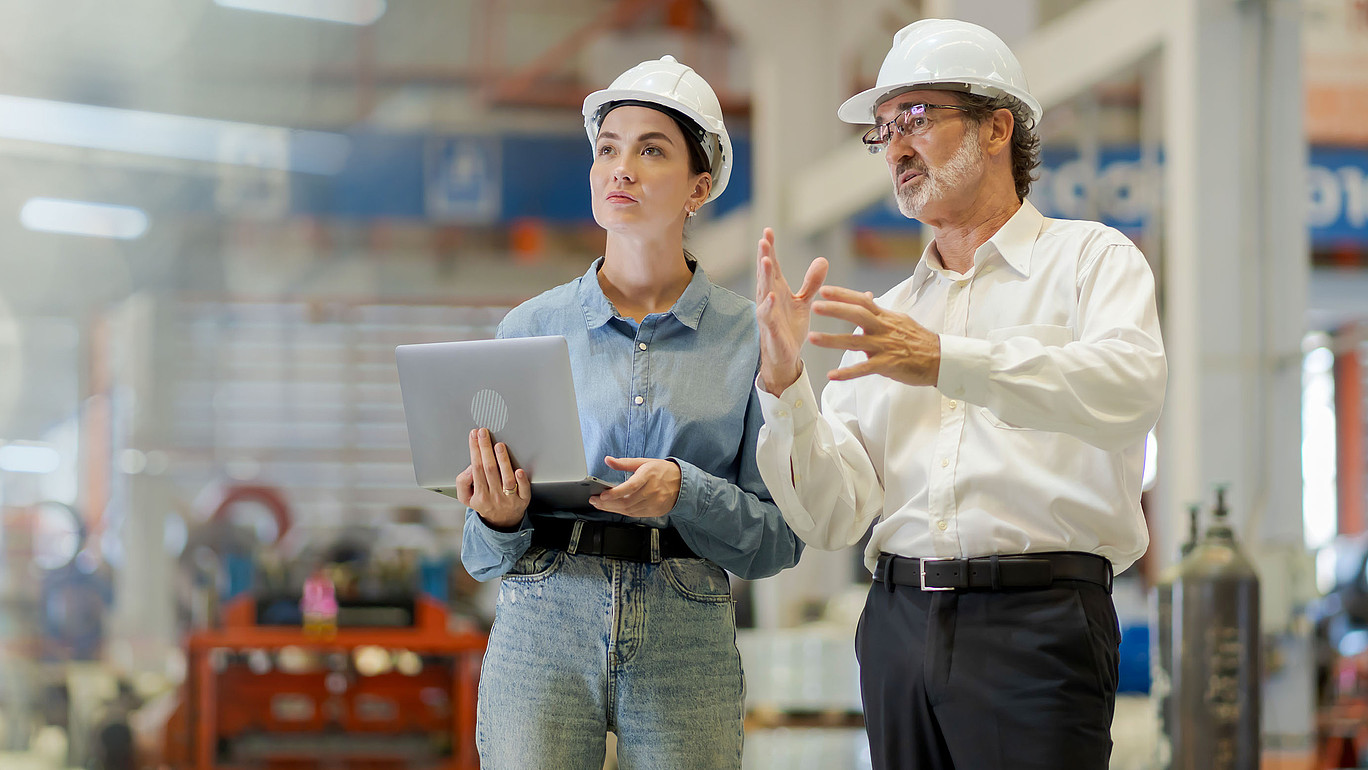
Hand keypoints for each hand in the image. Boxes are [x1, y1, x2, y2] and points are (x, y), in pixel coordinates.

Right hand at [455, 428, 529, 529]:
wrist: (501, 522)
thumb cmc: (484, 503)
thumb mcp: (466, 497)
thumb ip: (463, 482)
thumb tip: (470, 467)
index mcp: (480, 495)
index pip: (476, 468)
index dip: (474, 450)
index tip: (474, 435)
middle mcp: (494, 496)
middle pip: (489, 469)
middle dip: (485, 449)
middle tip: (484, 433)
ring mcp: (509, 499)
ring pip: (506, 478)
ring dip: (503, 461)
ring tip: (499, 446)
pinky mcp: (523, 500)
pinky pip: (523, 490)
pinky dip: (522, 480)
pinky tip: (519, 470)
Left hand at [588, 456, 680, 517]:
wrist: (682, 482)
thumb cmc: (662, 471)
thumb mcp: (644, 462)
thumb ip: (624, 463)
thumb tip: (608, 460)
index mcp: (648, 476)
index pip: (630, 487)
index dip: (615, 493)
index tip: (602, 496)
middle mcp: (652, 491)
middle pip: (627, 502)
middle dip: (607, 504)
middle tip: (595, 501)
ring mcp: (654, 503)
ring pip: (629, 510)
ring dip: (613, 509)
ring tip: (601, 505)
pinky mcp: (655, 511)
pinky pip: (635, 514)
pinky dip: (623, 512)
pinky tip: (614, 508)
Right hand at [755, 227, 827, 393]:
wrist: (785, 357)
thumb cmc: (789, 327)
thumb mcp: (804, 303)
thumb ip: (811, 283)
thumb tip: (823, 260)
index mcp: (777, 290)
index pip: (771, 266)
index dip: (769, 249)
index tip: (768, 231)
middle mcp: (769, 299)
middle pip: (765, 274)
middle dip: (764, 256)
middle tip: (764, 239)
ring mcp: (768, 314)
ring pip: (764, 292)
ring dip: (763, 277)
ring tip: (765, 261)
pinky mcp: (771, 330)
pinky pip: (768, 317)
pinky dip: (768, 307)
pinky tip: (772, 297)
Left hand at [808, 285, 940, 385]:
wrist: (941, 359)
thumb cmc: (919, 341)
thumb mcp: (899, 320)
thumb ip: (880, 311)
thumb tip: (867, 296)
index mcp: (885, 317)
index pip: (862, 301)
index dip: (843, 294)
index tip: (824, 290)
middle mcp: (884, 329)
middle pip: (857, 314)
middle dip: (835, 309)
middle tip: (814, 306)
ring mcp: (885, 347)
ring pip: (855, 342)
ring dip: (832, 340)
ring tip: (812, 338)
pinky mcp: (888, 365)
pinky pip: (864, 369)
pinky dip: (847, 373)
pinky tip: (831, 376)